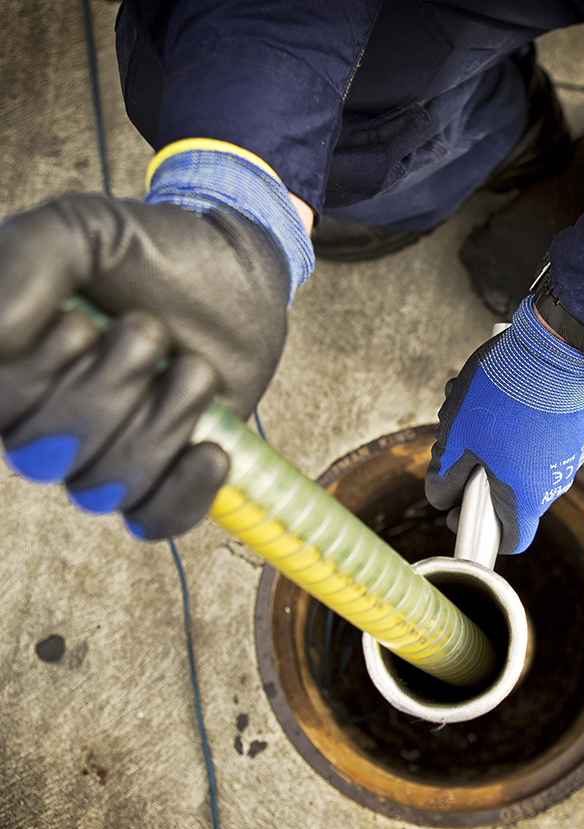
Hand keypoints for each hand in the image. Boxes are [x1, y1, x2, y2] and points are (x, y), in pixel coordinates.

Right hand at [0, 142, 313, 538]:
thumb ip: (27, 261)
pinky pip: (154, 520)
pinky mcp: (165, 473)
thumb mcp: (83, 229)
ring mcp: (108, 452)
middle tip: (151, 331)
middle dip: (115, 387)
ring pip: (106, 487)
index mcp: (13, 370)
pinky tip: (212, 451)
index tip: (82, 325)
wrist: (236, 274)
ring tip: (194, 368)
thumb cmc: (155, 252)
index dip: (42, 379)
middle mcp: (49, 421)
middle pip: (49, 458)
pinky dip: (184, 492)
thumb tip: (0, 339)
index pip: (2, 411)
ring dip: (165, 420)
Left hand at [425, 296, 583, 553]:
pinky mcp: (572, 428)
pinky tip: (493, 392)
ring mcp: (567, 455)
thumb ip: (445, 476)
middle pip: (506, 493)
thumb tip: (442, 495)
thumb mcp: (457, 436)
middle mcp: (553, 482)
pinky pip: (534, 439)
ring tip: (469, 403)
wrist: (558, 345)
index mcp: (525, 496)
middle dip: (473, 469)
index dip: (476, 530)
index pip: (509, 539)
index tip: (457, 510)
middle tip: (455, 438)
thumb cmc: (503, 394)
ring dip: (488, 440)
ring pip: (516, 460)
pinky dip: (511, 424)